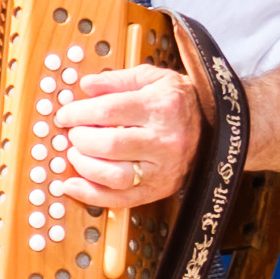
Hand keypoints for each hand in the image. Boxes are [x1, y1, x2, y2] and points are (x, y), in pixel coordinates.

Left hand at [54, 63, 208, 208]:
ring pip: (114, 176)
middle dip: (80, 140)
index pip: (110, 110)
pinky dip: (91, 195)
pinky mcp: (160, 190)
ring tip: (75, 154)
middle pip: (109, 145)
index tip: (64, 115)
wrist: (215, 127)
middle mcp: (165, 140)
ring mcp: (163, 169)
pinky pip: (120, 199)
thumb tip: (85, 86)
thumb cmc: (177, 101)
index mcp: (162, 107)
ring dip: (84, 167)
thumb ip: (117, 80)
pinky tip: (72, 185)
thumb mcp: (152, 78)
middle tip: (72, 134)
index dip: (79, 113)